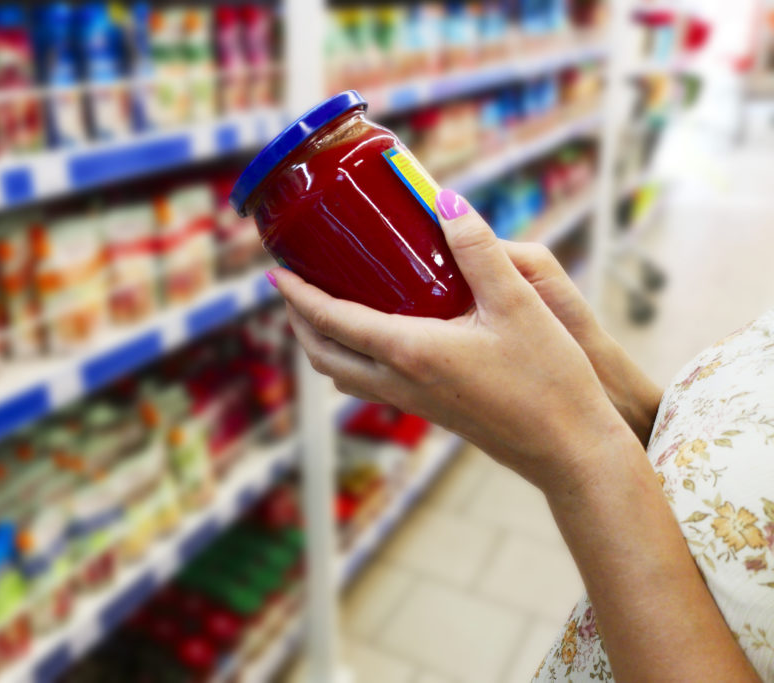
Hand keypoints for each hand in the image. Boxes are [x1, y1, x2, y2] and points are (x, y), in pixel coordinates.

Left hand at [270, 189, 631, 495]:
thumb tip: (445, 203)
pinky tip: (376, 338)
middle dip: (300, 322)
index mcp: (410, 352)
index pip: (333, 321)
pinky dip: (352, 359)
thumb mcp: (519, 304)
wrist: (570, 450)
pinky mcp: (430, 412)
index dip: (299, 296)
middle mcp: (400, 382)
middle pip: (325, 356)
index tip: (276, 273)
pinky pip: (370, 386)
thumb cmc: (549, 380)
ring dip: (322, 344)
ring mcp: (413, 403)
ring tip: (323, 311)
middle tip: (292, 288)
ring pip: (344, 376)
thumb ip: (479, 251)